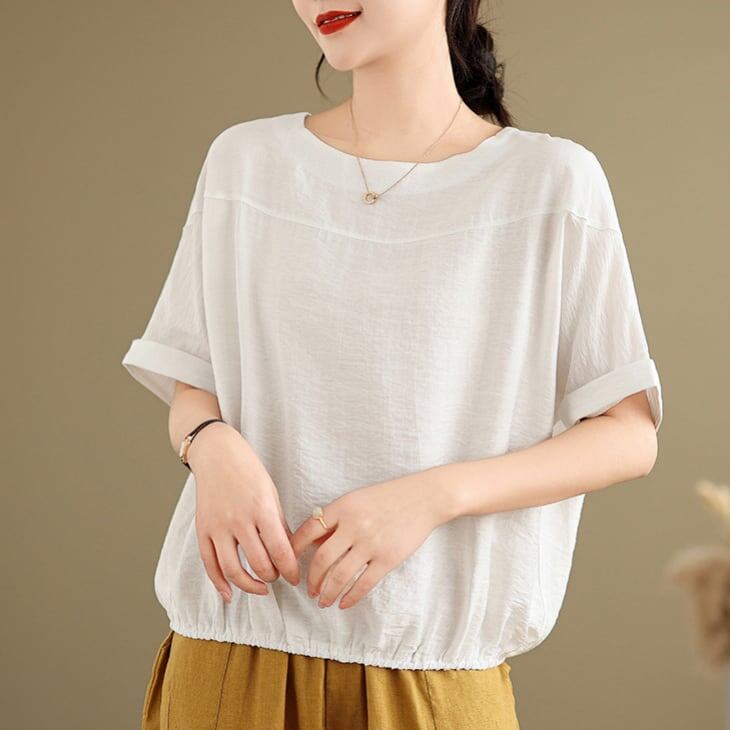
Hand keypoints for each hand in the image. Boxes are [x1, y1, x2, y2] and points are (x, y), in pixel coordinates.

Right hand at [188, 422, 300, 602]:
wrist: (217, 454)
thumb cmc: (249, 470)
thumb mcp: (271, 493)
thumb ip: (279, 524)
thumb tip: (289, 553)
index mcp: (261, 509)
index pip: (280, 551)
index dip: (290, 570)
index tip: (295, 578)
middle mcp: (238, 520)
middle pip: (258, 564)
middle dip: (273, 577)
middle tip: (279, 577)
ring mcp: (217, 526)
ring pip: (232, 570)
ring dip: (249, 585)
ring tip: (261, 587)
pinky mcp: (202, 529)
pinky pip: (209, 564)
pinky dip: (219, 583)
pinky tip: (230, 594)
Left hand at [289, 470, 449, 609]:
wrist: (423, 498)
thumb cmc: (387, 498)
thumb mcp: (356, 499)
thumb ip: (334, 519)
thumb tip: (311, 543)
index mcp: (342, 507)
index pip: (308, 531)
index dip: (294, 550)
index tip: (289, 563)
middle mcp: (353, 525)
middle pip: (321, 559)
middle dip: (312, 579)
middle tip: (309, 590)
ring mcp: (371, 543)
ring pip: (339, 576)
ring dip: (327, 593)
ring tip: (323, 601)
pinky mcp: (388, 558)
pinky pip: (363, 584)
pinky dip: (350, 597)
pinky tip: (344, 604)